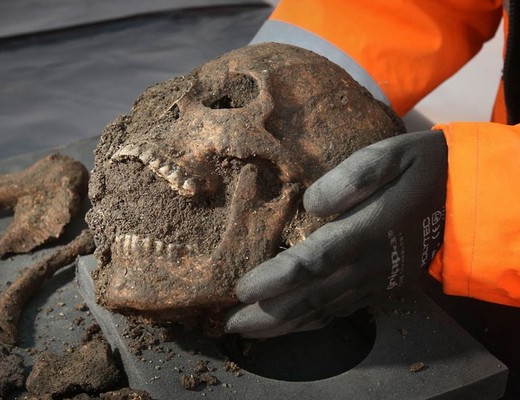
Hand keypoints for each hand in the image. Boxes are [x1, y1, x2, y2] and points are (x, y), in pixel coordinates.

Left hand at [224, 131, 447, 337]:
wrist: (465, 197)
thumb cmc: (420, 168)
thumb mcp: (391, 155)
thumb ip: (354, 176)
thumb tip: (313, 203)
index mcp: (369, 231)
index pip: (314, 262)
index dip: (277, 278)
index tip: (243, 290)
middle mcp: (369, 264)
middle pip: (313, 296)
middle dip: (270, 313)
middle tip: (231, 324)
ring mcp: (375, 280)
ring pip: (324, 309)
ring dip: (285, 323)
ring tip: (249, 331)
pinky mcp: (380, 285)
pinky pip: (341, 310)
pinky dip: (312, 322)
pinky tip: (291, 326)